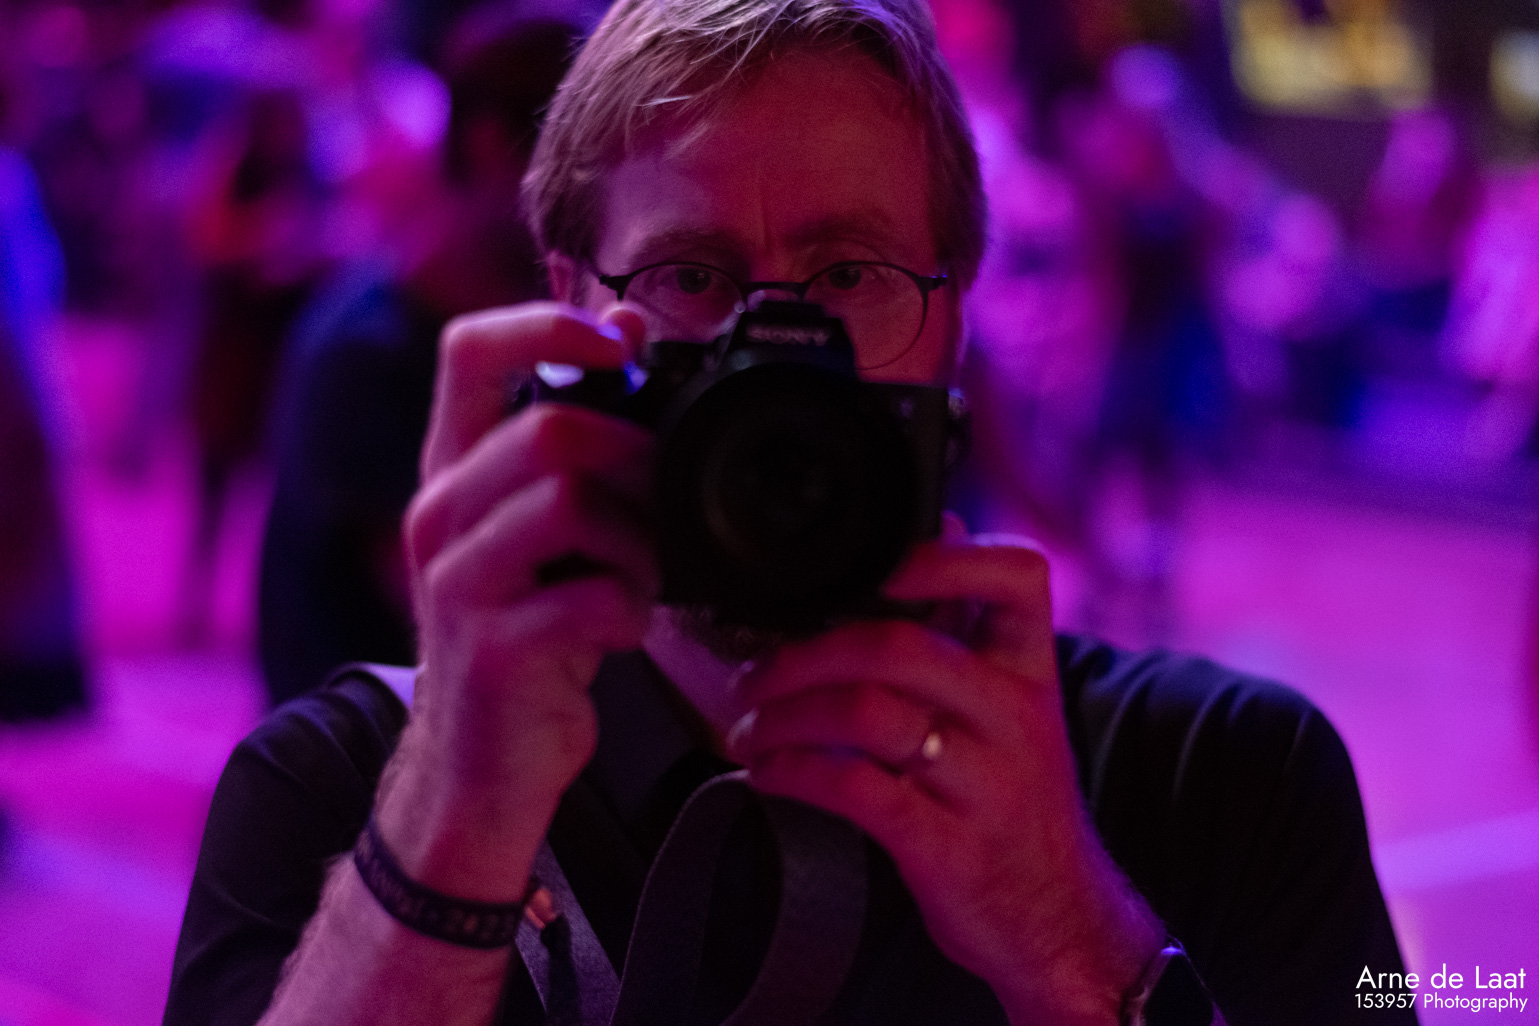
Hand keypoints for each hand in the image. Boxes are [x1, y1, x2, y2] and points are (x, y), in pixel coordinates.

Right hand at [378, 302, 657, 899]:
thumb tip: (625, 323)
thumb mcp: (541, 529)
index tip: (617, 347)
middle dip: (636, 460)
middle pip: (551, 429)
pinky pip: (591, 596)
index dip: (547, 324)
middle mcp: (439, 514)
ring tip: (644, 578)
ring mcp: (457, 582)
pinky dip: (633, 609)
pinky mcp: (491, 648)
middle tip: (663, 508)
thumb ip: (573, 436)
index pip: (469, 350)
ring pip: (570, 504)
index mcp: (453, 471)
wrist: (478, 763)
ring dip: (640, 542)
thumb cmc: (526, 633)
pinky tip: (624, 630)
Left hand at [729, 525, 1163, 1024]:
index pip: (1018, 577)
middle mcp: (1015, 717)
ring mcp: (984, 783)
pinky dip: (794, 773)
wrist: (1059, 921)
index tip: (872, 567)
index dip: (942, 557)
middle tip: (755, 674)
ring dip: (785, 714)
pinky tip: (767, 773)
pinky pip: (855, 790)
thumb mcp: (1013, 709)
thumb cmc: (1017, 805)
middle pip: (901, 646)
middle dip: (805, 652)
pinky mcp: (948, 847)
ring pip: (869, 714)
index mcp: (1030, 670)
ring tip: (747, 726)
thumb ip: (972, 629)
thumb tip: (942, 529)